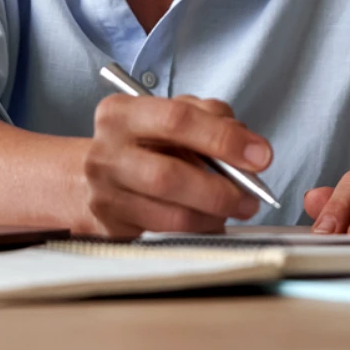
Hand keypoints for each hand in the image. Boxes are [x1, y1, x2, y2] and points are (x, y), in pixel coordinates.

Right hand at [81, 93, 272, 237]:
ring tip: (235, 208)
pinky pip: (167, 236)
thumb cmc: (141, 142)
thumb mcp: (168, 114)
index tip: (260, 154)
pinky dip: (199, 230)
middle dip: (221, 188)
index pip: (177, 120)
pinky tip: (210, 220)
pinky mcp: (112, 228)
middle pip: (170, 175)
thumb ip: (209, 117)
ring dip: (214, 215)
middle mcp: (107, 152)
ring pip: (171, 215)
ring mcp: (105, 194)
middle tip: (251, 195)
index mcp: (121, 113)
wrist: (90, 176)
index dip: (223, 138)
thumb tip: (248, 146)